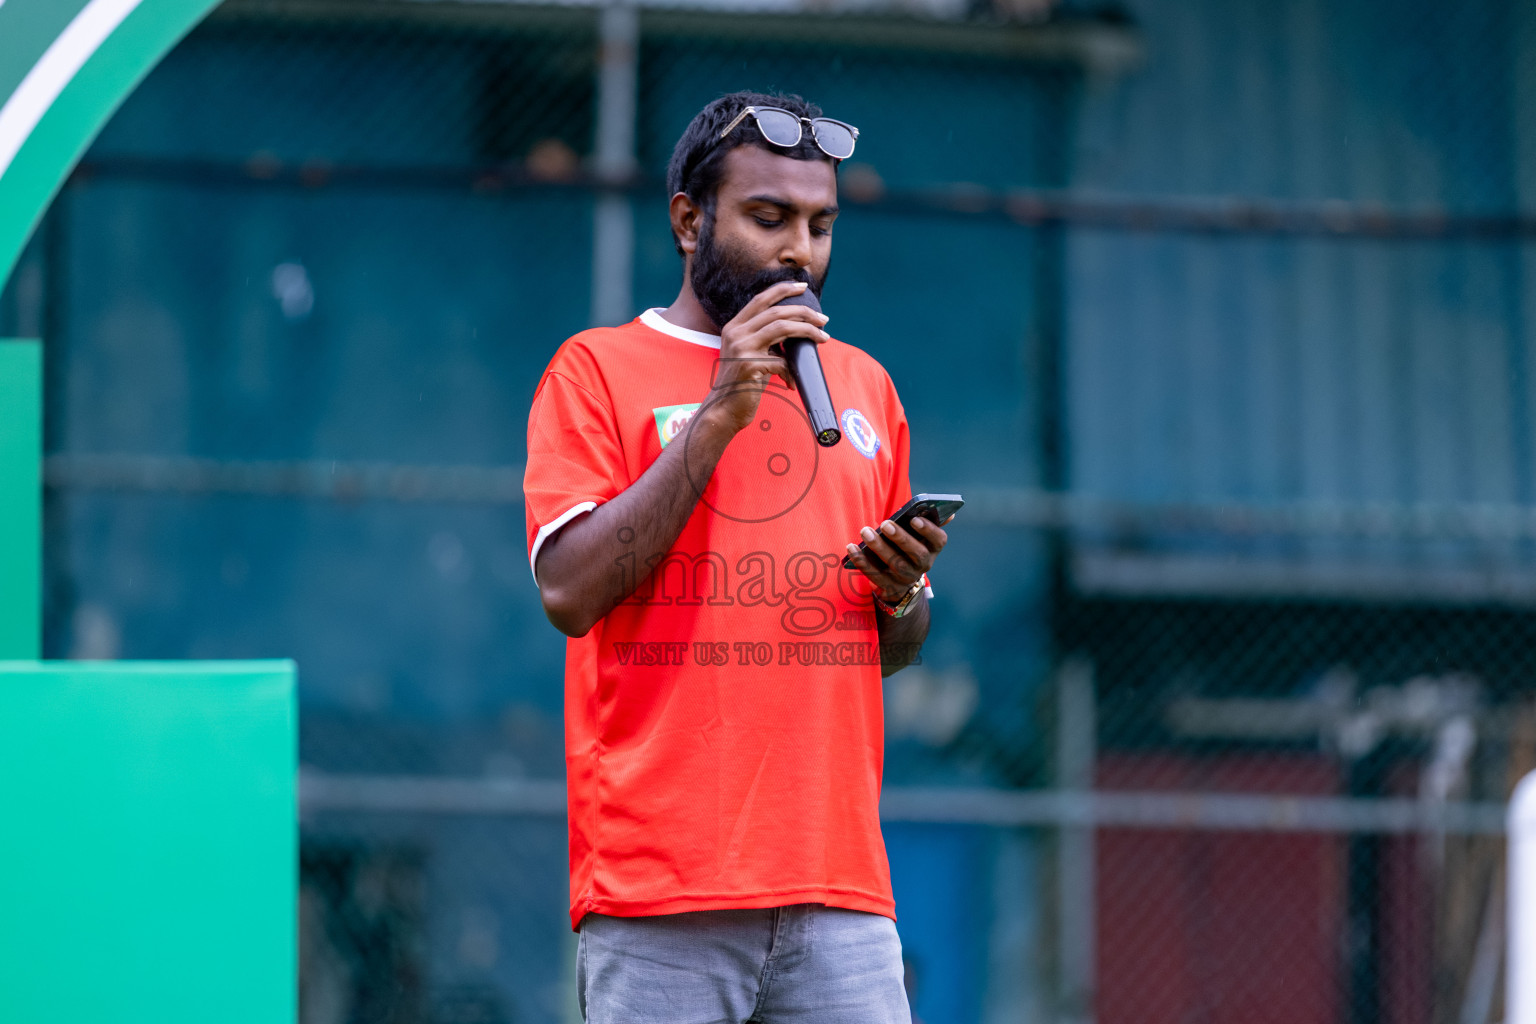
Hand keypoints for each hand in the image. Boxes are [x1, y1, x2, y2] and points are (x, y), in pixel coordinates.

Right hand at [707, 280, 829, 432]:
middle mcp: (735, 333)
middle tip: (824, 320)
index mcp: (734, 327)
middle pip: (777, 312)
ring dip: (808, 331)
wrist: (723, 411)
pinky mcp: (748, 366)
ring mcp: (740, 348)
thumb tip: (797, 330)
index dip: (782, 289)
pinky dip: (791, 372)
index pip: (761, 299)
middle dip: (805, 313)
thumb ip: (765, 340)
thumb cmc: (742, 384)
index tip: (802, 286)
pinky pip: (781, 362)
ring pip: (782, 328)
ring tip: (824, 337)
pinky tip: (791, 383)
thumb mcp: (750, 355)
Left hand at [845, 515, 947, 603]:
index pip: (938, 540)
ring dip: (879, 547)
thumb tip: (950, 513)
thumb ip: (931, 523)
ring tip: (865, 531)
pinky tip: (851, 547)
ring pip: (894, 564)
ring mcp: (906, 578)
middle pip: (916, 553)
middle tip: (885, 523)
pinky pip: (874, 574)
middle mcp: (923, 565)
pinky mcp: (888, 586)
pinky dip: (862, 561)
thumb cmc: (908, 547)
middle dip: (901, 538)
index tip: (915, 519)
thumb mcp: (920, 537)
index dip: (928, 530)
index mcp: (933, 549)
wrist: (900, 583)